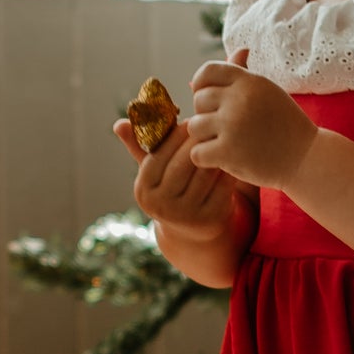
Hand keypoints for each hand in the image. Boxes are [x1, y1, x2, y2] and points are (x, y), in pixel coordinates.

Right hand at [111, 110, 240, 239]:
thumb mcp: (154, 172)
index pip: (159, 155)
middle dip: (198, 141)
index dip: (176, 135)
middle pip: (183, 163)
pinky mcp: (211, 219)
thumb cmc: (171, 190)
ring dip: (215, 152)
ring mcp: (186, 215)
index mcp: (144, 190)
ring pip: (204, 173)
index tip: (190, 121)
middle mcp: (161, 206)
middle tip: (210, 125)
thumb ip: (139, 146)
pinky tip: (233, 156)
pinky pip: (223, 186)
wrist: (191, 232)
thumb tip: (119, 123)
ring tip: (223, 136)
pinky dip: (229, 169)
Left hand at [187, 47, 317, 188]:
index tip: (211, 102)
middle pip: (199, 100)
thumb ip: (240, 79)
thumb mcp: (268, 93)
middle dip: (208, 115)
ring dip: (205, 138)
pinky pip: (197, 153)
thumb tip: (215, 66)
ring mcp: (233, 124)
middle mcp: (240, 98)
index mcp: (250, 81)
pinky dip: (206, 159)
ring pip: (194, 126)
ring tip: (225, 143)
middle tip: (226, 129)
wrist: (306, 158)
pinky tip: (222, 159)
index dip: (202, 85)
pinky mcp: (229, 151)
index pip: (208, 71)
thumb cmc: (285, 125)